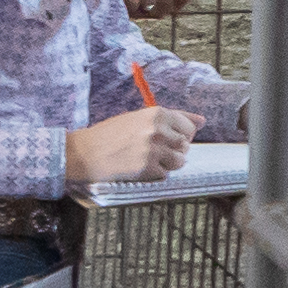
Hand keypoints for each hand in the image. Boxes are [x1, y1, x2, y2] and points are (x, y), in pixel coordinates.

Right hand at [66, 98, 185, 186]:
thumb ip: (173, 117)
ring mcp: (154, 149)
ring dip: (167, 163)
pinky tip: (138, 166)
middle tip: (151, 149)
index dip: (181, 135)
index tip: (167, 138)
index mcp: (157, 113)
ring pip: (180, 161)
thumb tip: (203, 121)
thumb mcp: (139, 118)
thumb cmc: (111, 134)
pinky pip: (165, 174)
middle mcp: (158, 130)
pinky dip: (154, 174)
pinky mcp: (148, 167)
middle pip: (186, 145)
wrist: (85, 152)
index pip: (190, 127)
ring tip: (146, 158)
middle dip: (173, 150)